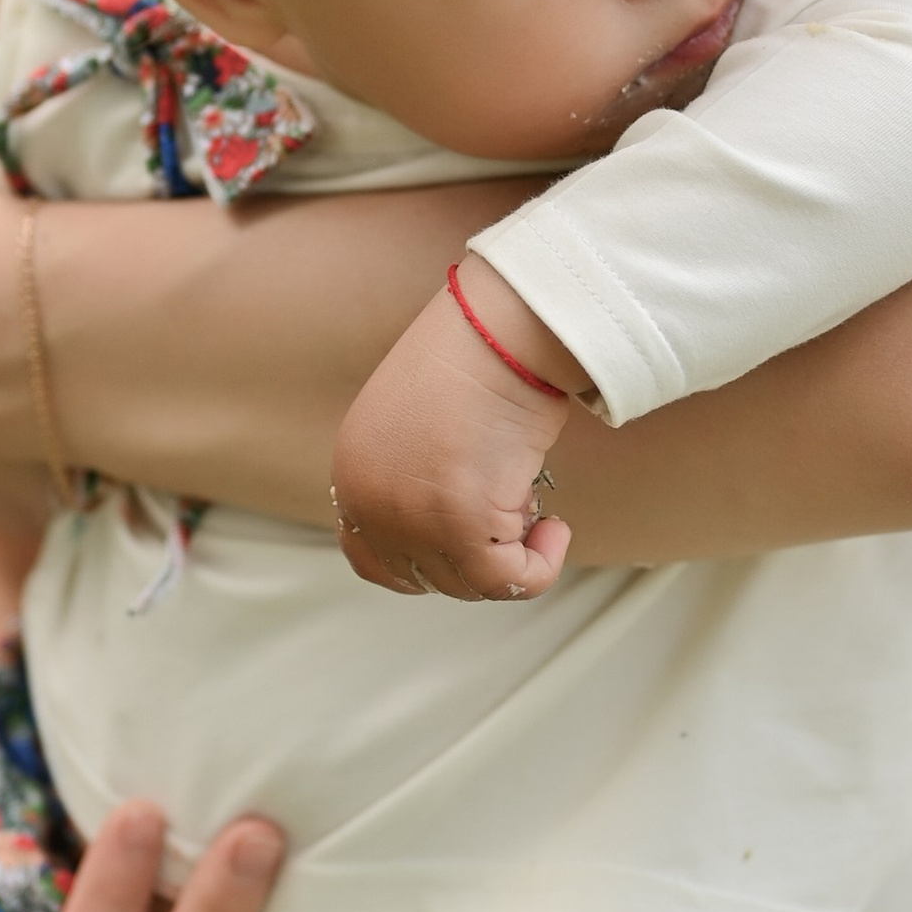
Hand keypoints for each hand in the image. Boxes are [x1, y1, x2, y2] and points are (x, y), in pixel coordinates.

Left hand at [329, 270, 578, 599]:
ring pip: (469, 584)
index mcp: (354, 473)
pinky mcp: (461, 525)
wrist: (500, 327)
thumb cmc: (476, 355)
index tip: (468, 547)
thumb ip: (416, 476)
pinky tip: (556, 528)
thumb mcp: (418, 423)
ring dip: (512, 557)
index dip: (425, 563)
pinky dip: (540, 566)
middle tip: (515, 512)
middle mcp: (371, 502)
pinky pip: (507, 581)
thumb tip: (461, 525)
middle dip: (475, 558)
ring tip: (536, 507)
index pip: (371, 558)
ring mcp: (412, 517)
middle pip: (425, 578)